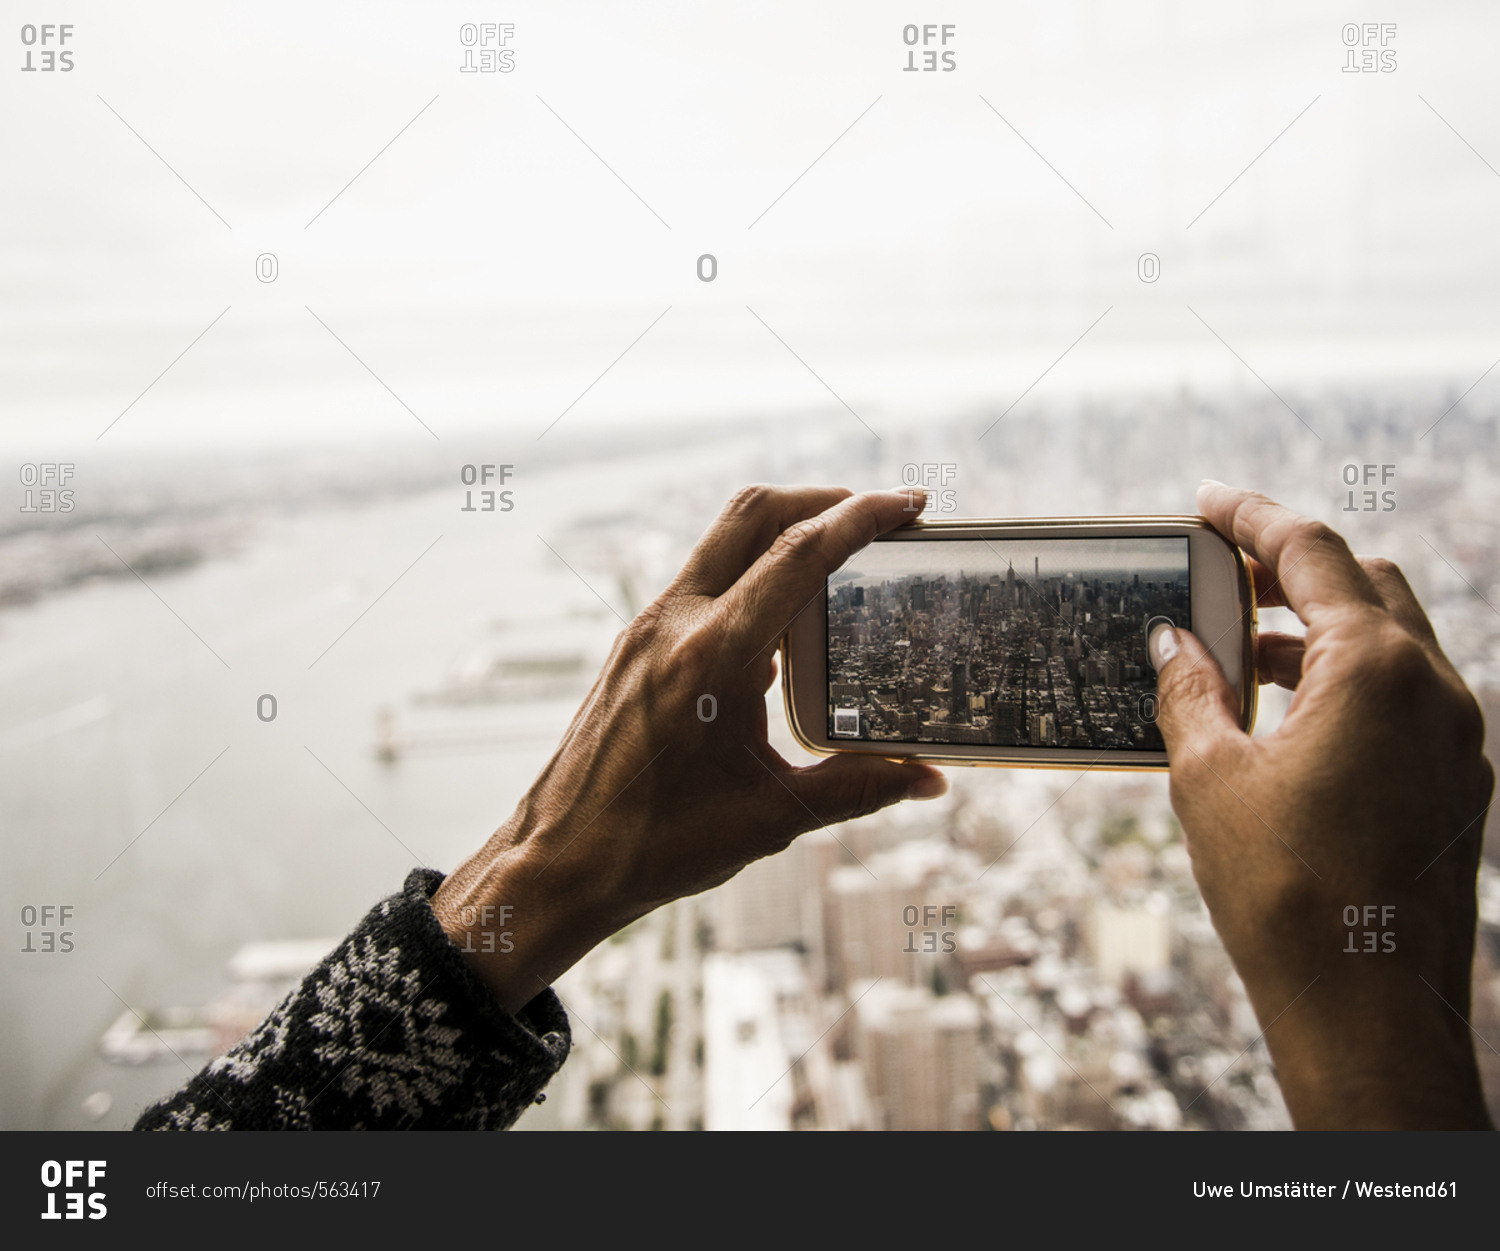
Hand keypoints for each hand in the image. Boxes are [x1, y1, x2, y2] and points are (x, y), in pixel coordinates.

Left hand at [433, 485, 946, 1013]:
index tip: (908, 503)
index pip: (797, 556)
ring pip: (724, 543)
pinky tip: (789, 627)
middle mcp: (672, 624)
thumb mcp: (770, 818)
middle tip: (883, 516)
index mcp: (709, 657)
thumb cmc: (653, 846)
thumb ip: (857, 789)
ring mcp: (647, 628)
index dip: (860, 518)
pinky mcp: (636, 645)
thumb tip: (930, 779)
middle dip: (823, 499)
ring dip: (786, 534)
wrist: (556, 863)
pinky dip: (752, 577)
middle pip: (753, 514)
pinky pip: (703, 584)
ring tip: (846, 564)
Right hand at [1152, 482, 1493, 1127]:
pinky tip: (1290, 715)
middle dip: (1294, 567)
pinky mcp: (1458, 781)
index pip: (1313, 552)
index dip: (1253, 517)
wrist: (1368, 1010)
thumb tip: (1172, 641)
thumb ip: (1190, 690)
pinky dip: (1348, 678)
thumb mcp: (1209, 777)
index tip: (1208, 503)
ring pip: (1392, 640)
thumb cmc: (1284, 894)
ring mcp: (1457, 737)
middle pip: (1367, 583)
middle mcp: (1433, 688)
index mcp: (1374, 669)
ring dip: (1319, 627)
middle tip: (1224, 571)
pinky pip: (1406, 695)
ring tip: (1242, 648)